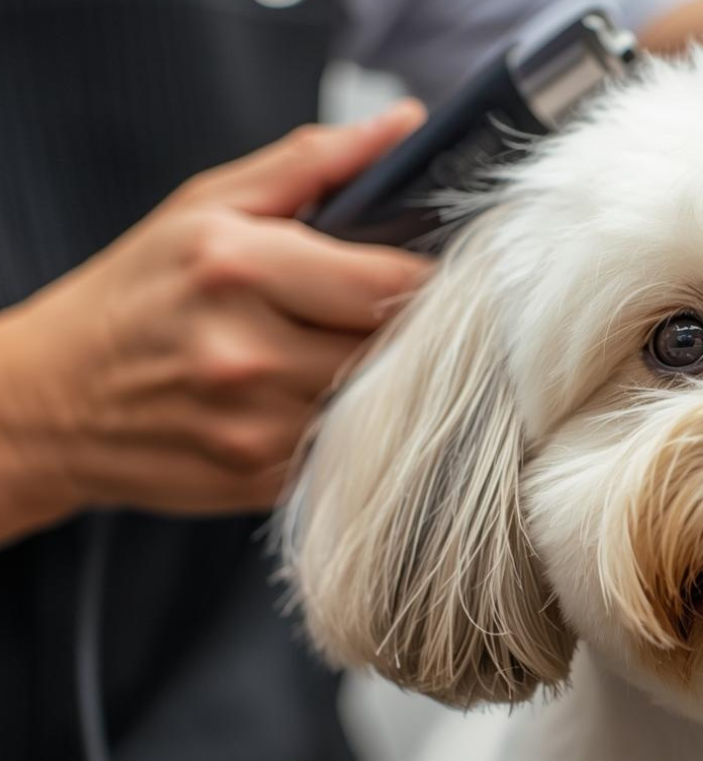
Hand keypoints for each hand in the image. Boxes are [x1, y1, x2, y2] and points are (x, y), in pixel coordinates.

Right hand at [0, 101, 427, 542]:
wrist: (50, 402)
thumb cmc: (136, 295)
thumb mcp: (205, 205)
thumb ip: (312, 163)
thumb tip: (403, 127)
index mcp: (237, 267)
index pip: (390, 280)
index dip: (433, 277)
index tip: (441, 272)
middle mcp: (246, 351)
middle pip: (396, 345)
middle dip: (412, 327)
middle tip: (400, 313)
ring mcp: (254, 425)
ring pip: (380, 400)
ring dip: (385, 377)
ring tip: (352, 353)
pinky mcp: (261, 479)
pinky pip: (348, 445)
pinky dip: (351, 421)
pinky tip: (321, 398)